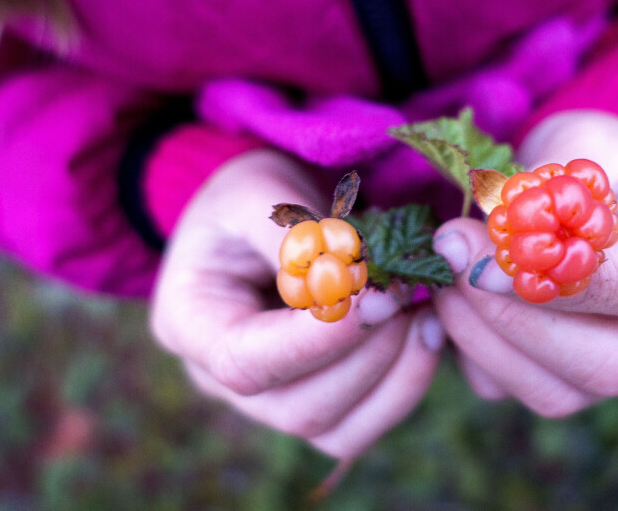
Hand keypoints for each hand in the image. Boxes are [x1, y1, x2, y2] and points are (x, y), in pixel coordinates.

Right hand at [150, 149, 443, 457]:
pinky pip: (363, 425)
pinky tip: (427, 332)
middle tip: (409, 296)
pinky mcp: (315, 404)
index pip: (247, 362)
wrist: (254, 219)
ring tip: (427, 314)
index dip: (317, 340)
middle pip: (299, 408)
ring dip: (396, 375)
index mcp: (190, 323)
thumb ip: (291, 231)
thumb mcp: (254, 188)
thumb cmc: (245, 198)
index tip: (378, 297)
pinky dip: (404, 385)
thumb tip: (349, 273)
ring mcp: (268, 403)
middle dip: (367, 356)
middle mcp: (220, 381)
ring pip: (338, 430)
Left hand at [432, 111, 617, 415]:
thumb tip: (483, 237)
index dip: (582, 283)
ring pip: (563, 392)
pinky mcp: (585, 381)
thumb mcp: (584, 138)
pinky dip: (476, 354)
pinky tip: (460, 303)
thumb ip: (549, 181)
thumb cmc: (603, 154)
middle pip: (615, 364)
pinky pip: (522, 392)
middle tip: (451, 260)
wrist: (601, 187)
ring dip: (484, 339)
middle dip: (516, 318)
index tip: (489, 254)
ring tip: (445, 277)